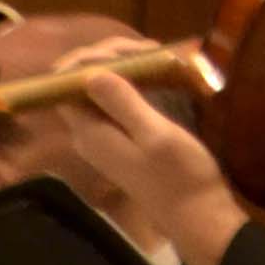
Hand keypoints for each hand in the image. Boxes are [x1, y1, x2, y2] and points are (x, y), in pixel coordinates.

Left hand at [60, 55, 255, 264]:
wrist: (198, 216)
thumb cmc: (180, 176)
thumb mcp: (156, 135)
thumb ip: (123, 104)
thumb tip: (92, 73)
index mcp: (91, 133)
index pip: (65, 86)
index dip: (87, 59)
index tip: (128, 49)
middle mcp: (91, 135)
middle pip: (81, 85)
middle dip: (109, 58)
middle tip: (151, 48)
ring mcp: (107, 139)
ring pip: (100, 93)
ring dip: (123, 69)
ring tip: (158, 56)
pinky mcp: (125, 142)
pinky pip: (117, 104)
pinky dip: (133, 84)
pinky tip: (159, 76)